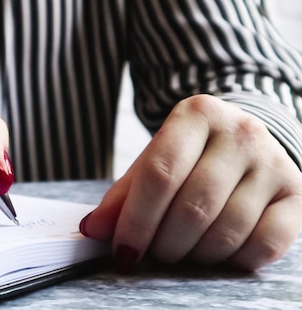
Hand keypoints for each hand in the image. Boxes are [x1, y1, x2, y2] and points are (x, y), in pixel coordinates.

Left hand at [80, 94, 301, 270]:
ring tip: (180, 253)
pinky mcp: (297, 191)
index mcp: (197, 114)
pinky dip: (235, 260)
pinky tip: (217, 254)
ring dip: (195, 255)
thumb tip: (92, 230)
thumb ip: (122, 195)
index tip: (122, 252)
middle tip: (151, 255)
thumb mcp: (154, 160)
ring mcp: (273, 161)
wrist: (244, 138)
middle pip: (193, 206)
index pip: (160, 174)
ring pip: (227, 229)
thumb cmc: (190, 155)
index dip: (135, 221)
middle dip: (163, 243)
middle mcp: (241, 132)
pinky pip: (267, 243)